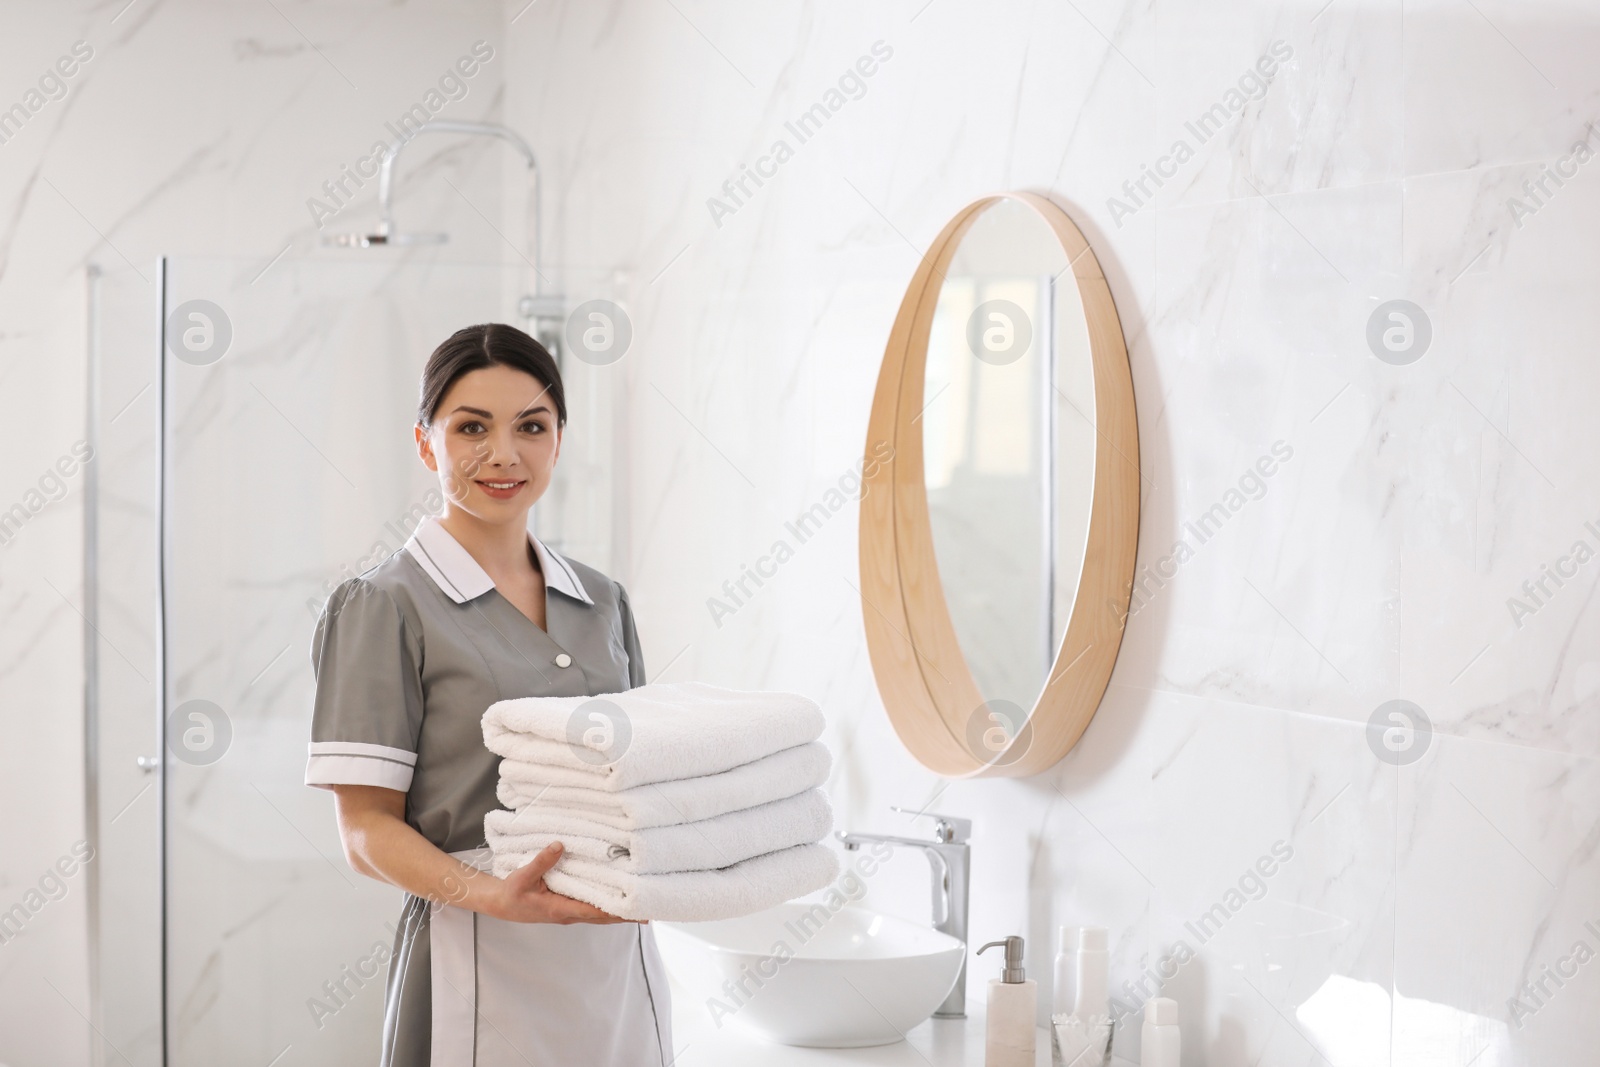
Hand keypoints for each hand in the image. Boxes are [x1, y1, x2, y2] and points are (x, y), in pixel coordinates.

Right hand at [492, 842, 642, 924]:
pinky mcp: (567, 907)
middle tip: (649, 913)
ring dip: (618, 912)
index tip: (635, 911)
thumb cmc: (513, 893)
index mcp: (561, 909)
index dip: (616, 912)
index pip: (595, 911)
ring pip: (599, 914)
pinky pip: (591, 908)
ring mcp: (569, 912)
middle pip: (603, 917)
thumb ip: (542, 861)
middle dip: (625, 915)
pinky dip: (606, 905)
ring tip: (639, 907)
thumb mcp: (524, 876)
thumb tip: (560, 845)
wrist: (502, 904)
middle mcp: (569, 914)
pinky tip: (616, 899)